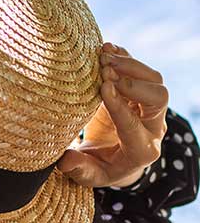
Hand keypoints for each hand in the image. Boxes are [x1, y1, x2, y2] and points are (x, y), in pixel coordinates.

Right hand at [56, 43, 168, 187]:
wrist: (114, 157)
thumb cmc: (100, 167)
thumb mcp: (90, 175)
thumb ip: (79, 170)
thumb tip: (64, 160)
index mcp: (142, 150)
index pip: (134, 124)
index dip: (119, 104)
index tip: (102, 87)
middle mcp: (152, 126)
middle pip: (158, 96)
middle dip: (132, 81)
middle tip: (104, 70)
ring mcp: (148, 106)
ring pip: (153, 79)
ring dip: (129, 65)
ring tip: (103, 55)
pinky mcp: (138, 91)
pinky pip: (138, 70)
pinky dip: (125, 56)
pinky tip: (107, 47)